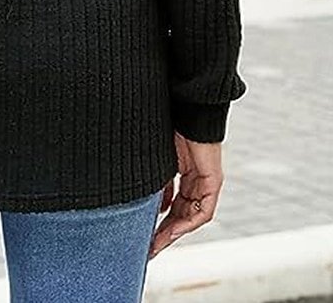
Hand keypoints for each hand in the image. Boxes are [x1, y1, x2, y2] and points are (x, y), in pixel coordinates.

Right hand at [148, 130, 223, 258]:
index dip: (159, 222)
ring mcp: (206, 182)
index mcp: (183, 174)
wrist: (188, 110)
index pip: (172, 205)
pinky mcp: (214, 181)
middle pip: (181, 215)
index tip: (145, 236)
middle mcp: (196, 181)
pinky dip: (188, 222)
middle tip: (149, 248)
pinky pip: (203, 210)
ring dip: (174, 232)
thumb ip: (157, 182)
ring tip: (157, 244)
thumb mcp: (159, 160)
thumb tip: (151, 205)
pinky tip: (173, 229)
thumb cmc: (170, 127)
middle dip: (164, 233)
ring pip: (192, 216)